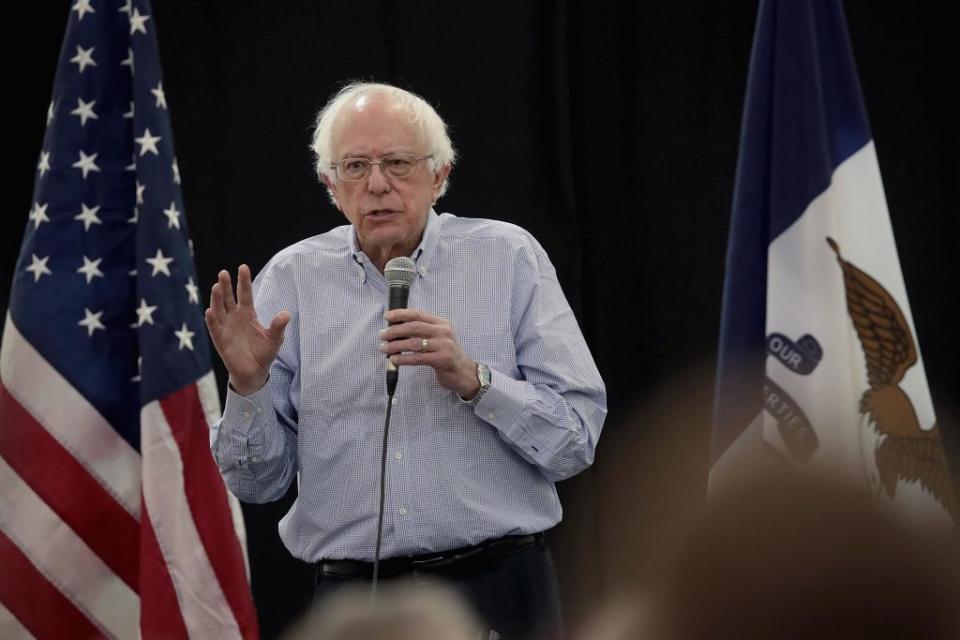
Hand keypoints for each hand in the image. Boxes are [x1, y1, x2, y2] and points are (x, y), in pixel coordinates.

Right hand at [204, 264, 288, 395]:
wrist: (254, 372)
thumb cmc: (264, 353)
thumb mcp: (275, 339)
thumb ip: (278, 326)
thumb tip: (286, 314)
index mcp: (248, 314)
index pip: (245, 294)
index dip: (243, 281)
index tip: (243, 267)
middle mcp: (235, 318)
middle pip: (229, 298)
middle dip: (226, 286)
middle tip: (223, 273)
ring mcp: (226, 328)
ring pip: (219, 310)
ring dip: (217, 299)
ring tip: (216, 286)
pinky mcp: (220, 340)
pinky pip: (215, 328)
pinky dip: (212, 320)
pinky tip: (210, 311)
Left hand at [379, 309, 480, 398]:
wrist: (463, 372)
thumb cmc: (446, 354)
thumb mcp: (438, 338)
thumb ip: (422, 331)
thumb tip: (396, 329)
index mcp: (441, 323)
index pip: (418, 314)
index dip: (401, 314)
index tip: (387, 316)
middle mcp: (444, 332)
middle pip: (414, 327)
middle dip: (395, 331)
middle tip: (382, 335)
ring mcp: (444, 345)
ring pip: (414, 343)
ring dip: (396, 345)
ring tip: (384, 348)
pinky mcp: (442, 359)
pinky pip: (418, 358)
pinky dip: (404, 358)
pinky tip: (394, 359)